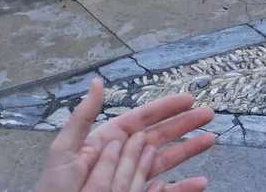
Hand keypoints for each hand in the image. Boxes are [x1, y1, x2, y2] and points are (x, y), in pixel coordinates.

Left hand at [33, 78, 213, 191]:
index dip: (165, 107)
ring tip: (210, 139)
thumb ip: (83, 117)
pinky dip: (182, 189)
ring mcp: (131, 180)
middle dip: (185, 124)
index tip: (188, 99)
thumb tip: (97, 83)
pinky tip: (199, 183)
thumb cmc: (54, 188)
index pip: (142, 119)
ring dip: (189, 150)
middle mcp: (123, 158)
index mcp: (107, 141)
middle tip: (209, 113)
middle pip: (160, 137)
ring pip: (166, 162)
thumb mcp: (65, 149)